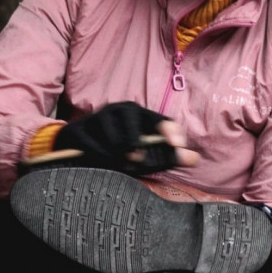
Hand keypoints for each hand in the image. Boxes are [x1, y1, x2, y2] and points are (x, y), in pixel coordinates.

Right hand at [54, 101, 197, 174]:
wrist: (75, 144)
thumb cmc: (116, 149)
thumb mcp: (144, 152)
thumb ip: (168, 155)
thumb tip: (195, 159)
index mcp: (138, 112)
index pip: (159, 120)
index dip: (170, 131)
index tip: (178, 145)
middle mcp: (119, 109)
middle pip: (135, 134)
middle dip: (137, 151)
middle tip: (136, 161)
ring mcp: (98, 117)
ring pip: (115, 144)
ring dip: (117, 159)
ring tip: (116, 163)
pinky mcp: (79, 129)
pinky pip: (95, 149)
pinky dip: (100, 159)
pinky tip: (99, 161)